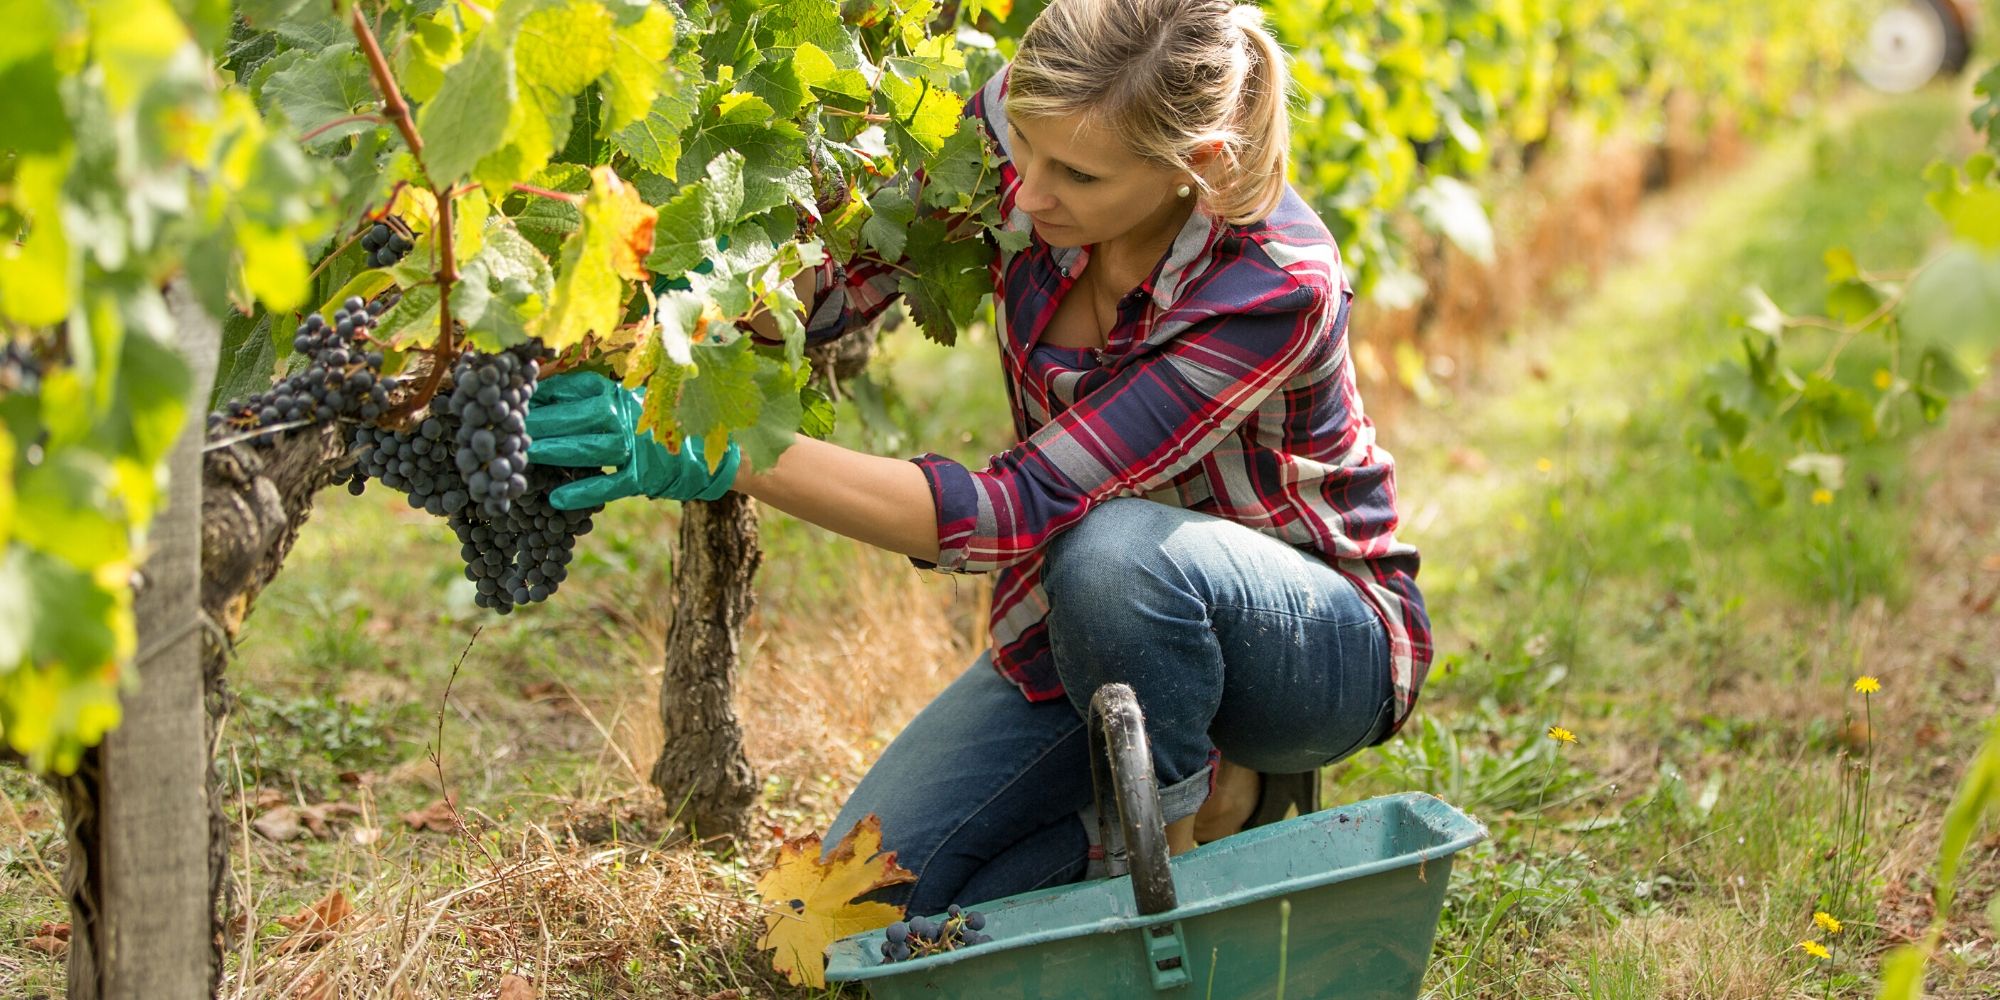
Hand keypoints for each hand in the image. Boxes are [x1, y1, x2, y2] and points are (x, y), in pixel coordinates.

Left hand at [523, 371, 738, 509]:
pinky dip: (582, 491)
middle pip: (572, 417)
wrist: (705, 452)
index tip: (506, 403)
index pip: (567, 388)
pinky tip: (555, 498)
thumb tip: (533, 396)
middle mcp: (625, 414)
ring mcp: (636, 446)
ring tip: (520, 458)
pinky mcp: (644, 475)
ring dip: (552, 451)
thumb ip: (583, 400)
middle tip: (499, 432)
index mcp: (615, 391)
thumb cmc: (650, 427)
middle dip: (534, 425)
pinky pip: (608, 483)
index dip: (535, 396)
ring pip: (586, 448)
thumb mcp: (620, 403)